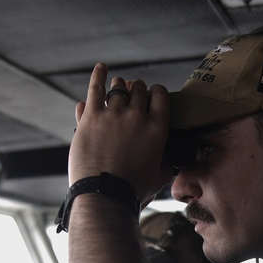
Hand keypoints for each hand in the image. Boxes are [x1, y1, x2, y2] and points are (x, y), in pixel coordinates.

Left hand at [69, 63, 173, 206]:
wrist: (105, 195)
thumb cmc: (131, 192)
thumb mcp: (156, 179)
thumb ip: (166, 168)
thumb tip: (171, 166)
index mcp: (156, 129)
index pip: (160, 96)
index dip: (156, 92)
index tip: (152, 94)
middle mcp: (137, 117)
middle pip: (139, 89)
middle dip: (137, 88)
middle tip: (133, 91)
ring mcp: (113, 114)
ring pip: (118, 87)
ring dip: (119, 85)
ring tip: (118, 84)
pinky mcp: (91, 117)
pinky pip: (95, 88)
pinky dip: (98, 75)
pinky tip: (100, 68)